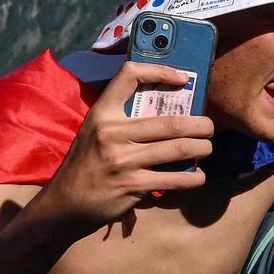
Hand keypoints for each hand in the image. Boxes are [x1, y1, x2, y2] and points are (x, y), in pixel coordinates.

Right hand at [32, 63, 215, 227]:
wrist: (65, 202)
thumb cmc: (86, 164)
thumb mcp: (96, 132)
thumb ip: (124, 120)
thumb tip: (171, 110)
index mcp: (102, 113)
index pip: (129, 76)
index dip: (160, 70)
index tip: (183, 78)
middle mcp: (112, 133)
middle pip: (171, 122)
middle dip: (201, 125)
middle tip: (209, 128)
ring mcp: (123, 160)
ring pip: (179, 149)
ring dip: (202, 149)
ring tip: (207, 149)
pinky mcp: (133, 185)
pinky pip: (174, 179)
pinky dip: (193, 177)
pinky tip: (198, 176)